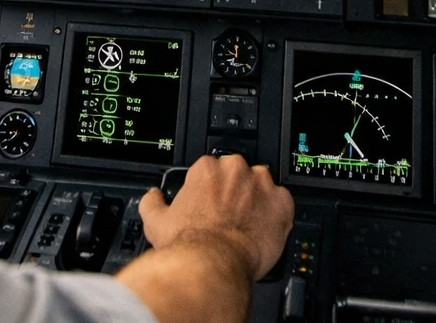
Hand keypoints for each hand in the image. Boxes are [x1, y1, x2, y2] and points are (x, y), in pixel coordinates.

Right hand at [138, 154, 294, 280]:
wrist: (213, 266)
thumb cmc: (189, 245)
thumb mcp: (156, 222)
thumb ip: (153, 202)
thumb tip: (153, 196)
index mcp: (207, 169)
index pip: (211, 169)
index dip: (210, 189)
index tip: (210, 204)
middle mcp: (236, 170)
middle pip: (237, 174)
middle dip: (233, 191)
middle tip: (227, 215)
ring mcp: (262, 185)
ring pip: (261, 185)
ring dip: (255, 200)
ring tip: (245, 224)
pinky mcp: (282, 204)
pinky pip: (282, 202)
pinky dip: (275, 214)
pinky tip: (262, 229)